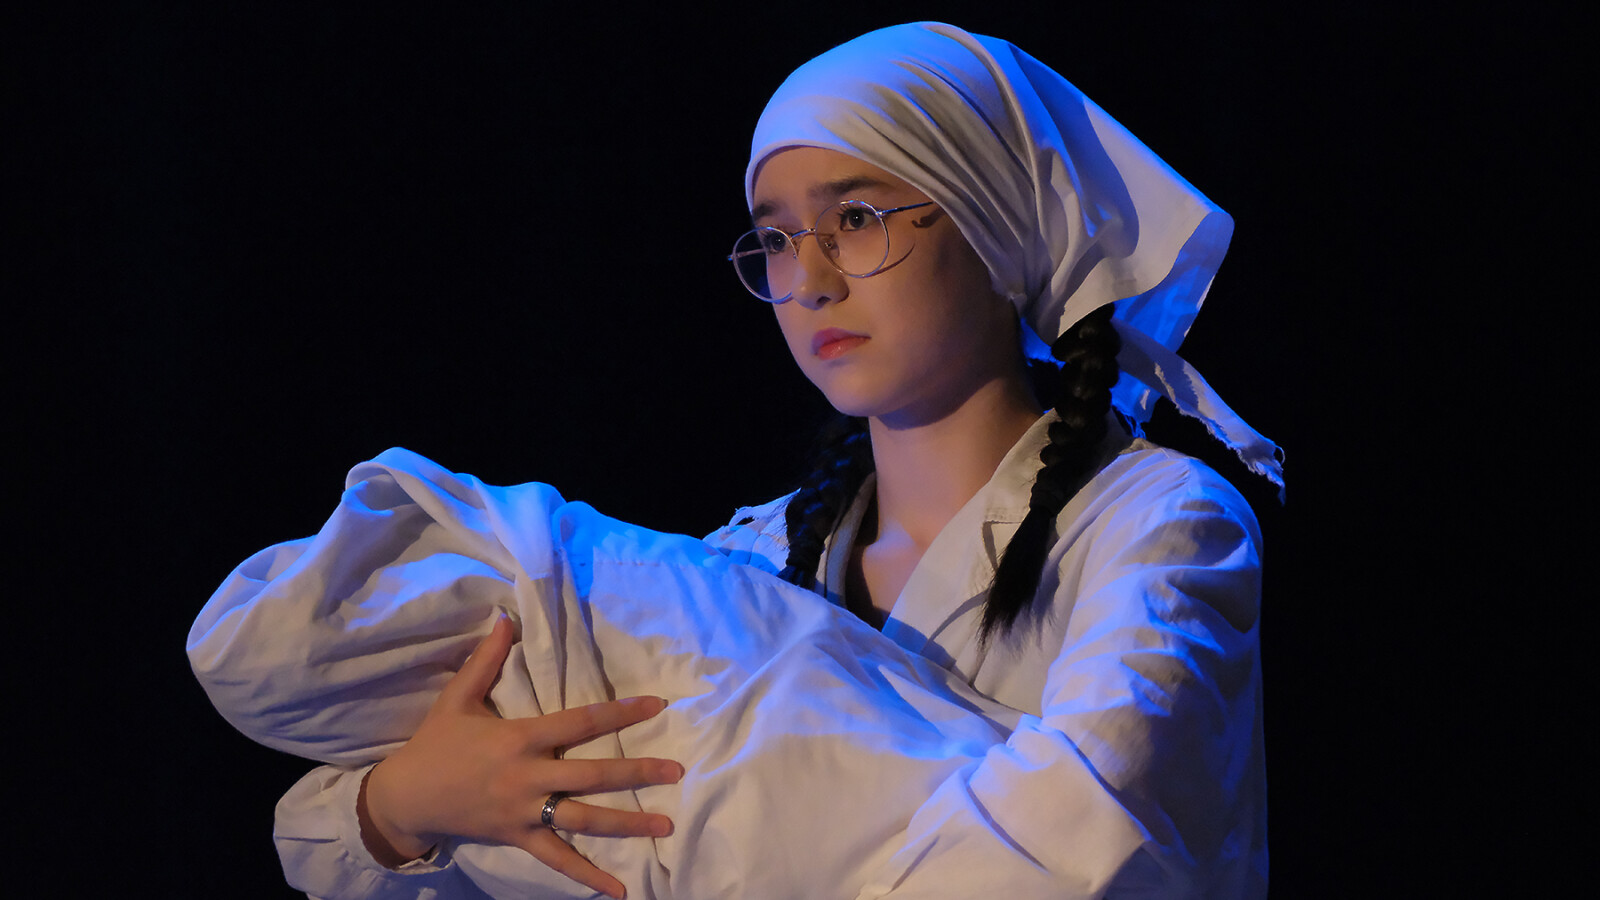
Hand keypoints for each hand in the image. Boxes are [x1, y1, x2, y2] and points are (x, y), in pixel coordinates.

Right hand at [359, 612, 681, 898]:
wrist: (405, 799)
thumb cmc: (435, 744)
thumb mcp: (457, 698)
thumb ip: (486, 660)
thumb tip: (505, 619)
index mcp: (519, 738)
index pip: (579, 722)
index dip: (619, 713)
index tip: (656, 705)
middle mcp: (528, 777)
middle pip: (592, 774)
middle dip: (637, 772)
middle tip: (676, 771)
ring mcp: (525, 812)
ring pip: (584, 819)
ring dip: (627, 823)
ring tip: (666, 825)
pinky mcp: (518, 839)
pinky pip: (558, 860)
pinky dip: (588, 876)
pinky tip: (620, 891)